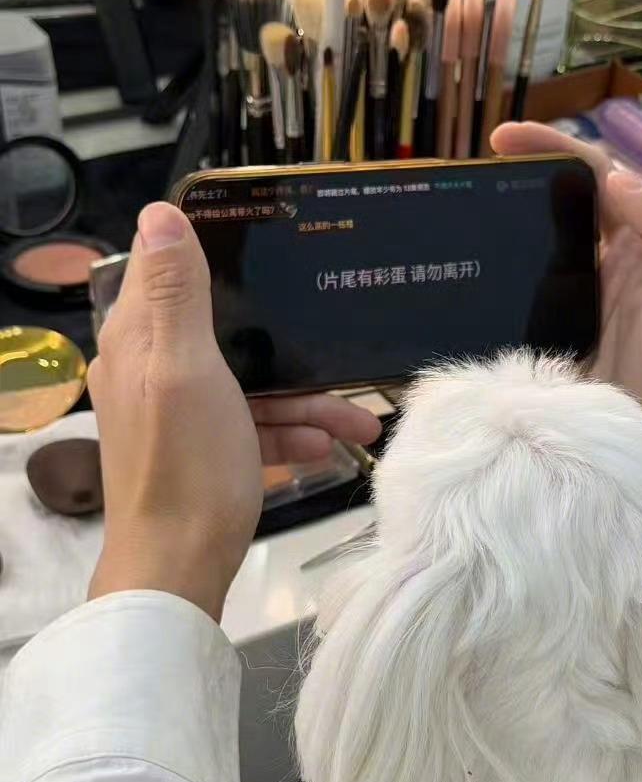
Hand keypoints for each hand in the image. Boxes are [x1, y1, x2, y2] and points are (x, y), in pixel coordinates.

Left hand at [88, 203, 380, 619]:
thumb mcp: (185, 368)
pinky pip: (252, 427)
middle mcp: (151, 370)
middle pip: (224, 332)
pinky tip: (331, 447)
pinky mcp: (203, 452)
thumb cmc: (186, 465)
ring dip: (305, 399)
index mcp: (139, 340)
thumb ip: (176, 294)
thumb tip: (158, 213)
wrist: (179, 569)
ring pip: (248, 384)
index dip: (210, 251)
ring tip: (363, 419)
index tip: (270, 241)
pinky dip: (290, 433)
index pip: (166, 272)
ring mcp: (179, 414)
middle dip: (285, 341)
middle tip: (338, 338)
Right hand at [490, 122, 641, 544]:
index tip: (500, 139)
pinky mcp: (540, 342)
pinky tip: (454, 273)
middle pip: (554, 206)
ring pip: (528, 249)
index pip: (595, 177)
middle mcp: (600, 266)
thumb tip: (613, 174)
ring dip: (494, 228)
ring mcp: (566, 305)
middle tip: (462, 179)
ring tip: (449, 216)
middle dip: (514, 180)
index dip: (552, 148)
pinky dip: (485, 283)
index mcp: (640, 243)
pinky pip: (510, 301)